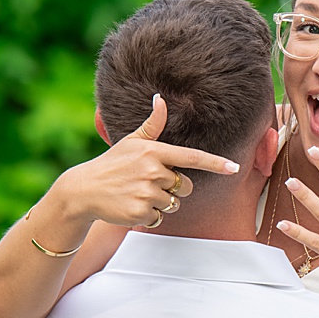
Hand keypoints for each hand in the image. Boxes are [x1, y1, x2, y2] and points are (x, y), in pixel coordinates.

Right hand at [57, 94, 239, 228]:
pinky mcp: (141, 212)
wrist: (83, 190)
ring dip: (160, 203)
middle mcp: (153, 171)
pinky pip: (159, 218)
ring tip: (137, 194)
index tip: (234, 167)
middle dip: (174, 188)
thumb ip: (152, 125)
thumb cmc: (111, 164)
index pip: (192, 157)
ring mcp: (147, 193)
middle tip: (148, 184)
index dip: (215, 163)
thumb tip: (161, 99)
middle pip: (186, 186)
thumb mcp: (131, 142)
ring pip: (173, 204)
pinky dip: (149, 216)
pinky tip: (132, 207)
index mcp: (154, 151)